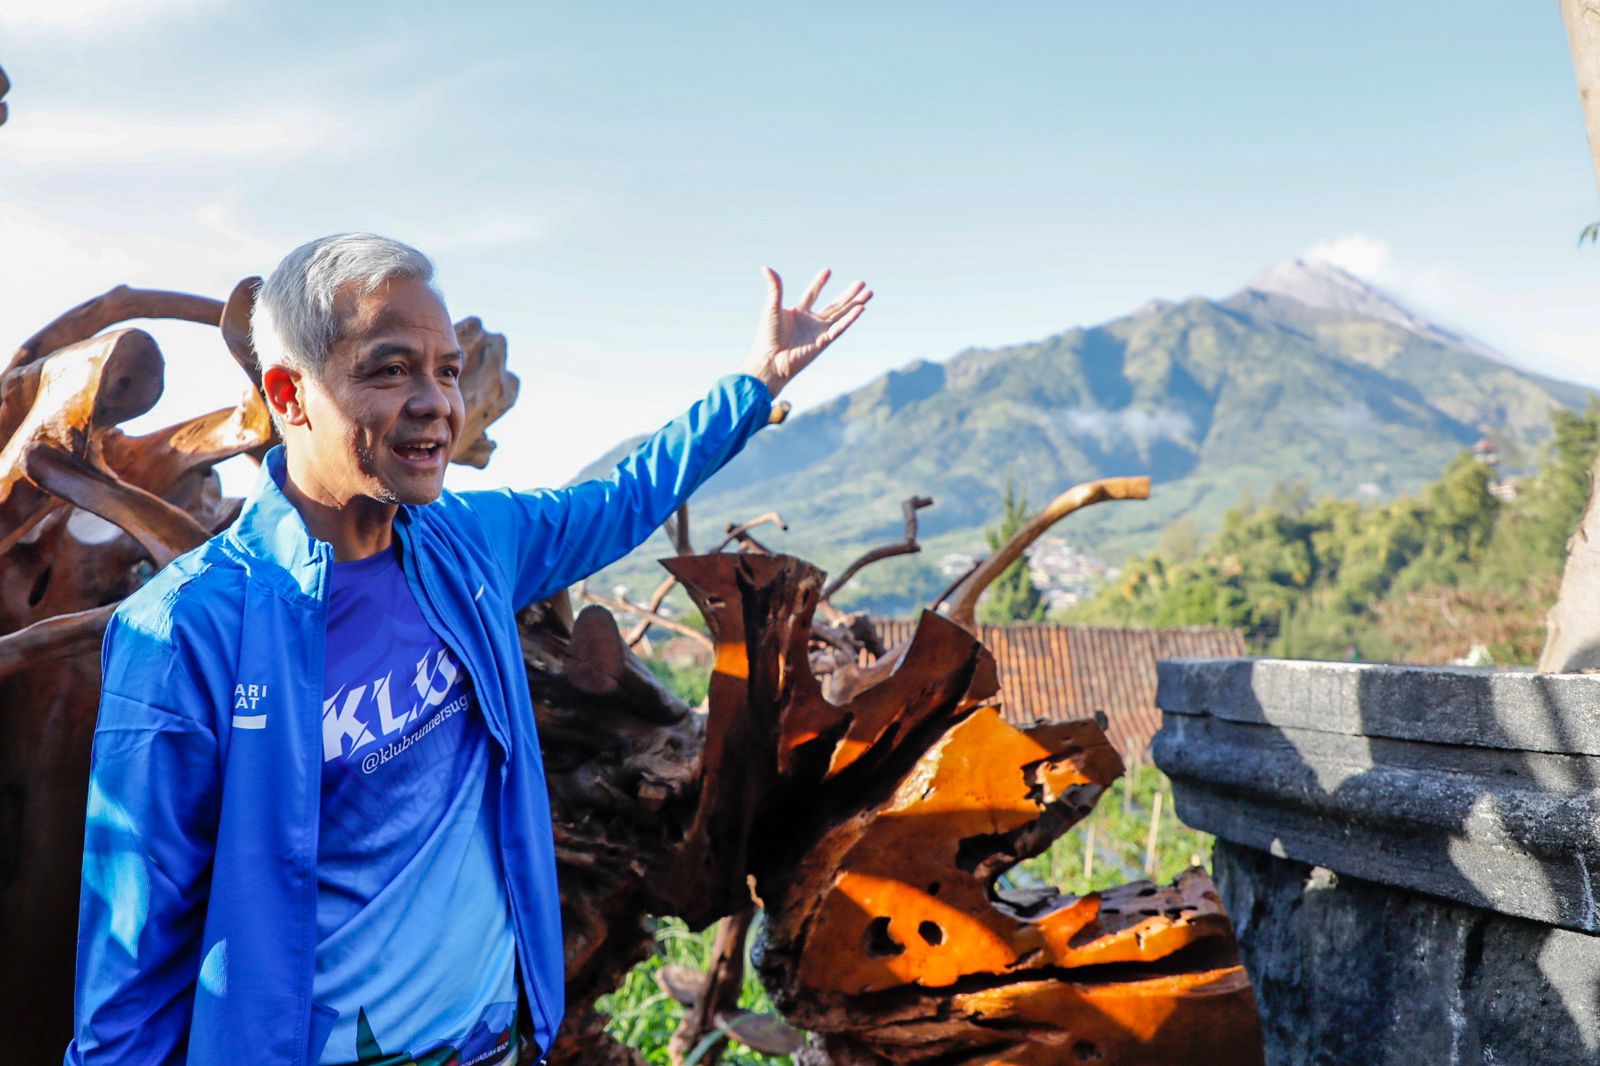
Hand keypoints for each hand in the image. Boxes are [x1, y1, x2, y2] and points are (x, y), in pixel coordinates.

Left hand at [743, 267, 871, 397]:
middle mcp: (811, 322)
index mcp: (797, 313)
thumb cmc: (767, 336)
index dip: (819, 283)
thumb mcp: (772, 307)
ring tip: (869, 293)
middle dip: (848, 294)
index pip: (812, 294)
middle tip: (861, 282)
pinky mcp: (824, 342)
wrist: (770, 360)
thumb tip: (765, 267)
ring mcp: (819, 332)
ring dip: (855, 304)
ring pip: (842, 315)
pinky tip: (861, 308)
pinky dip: (851, 318)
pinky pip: (840, 328)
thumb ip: (775, 287)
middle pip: (834, 305)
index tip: (827, 271)